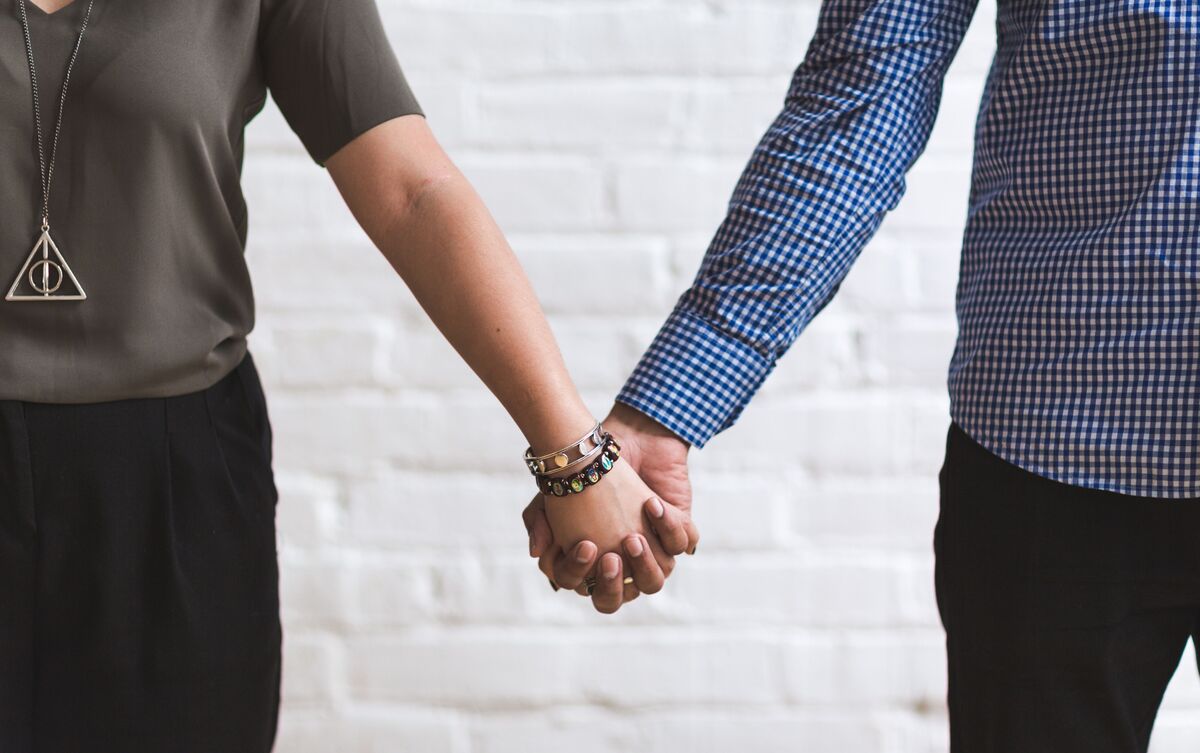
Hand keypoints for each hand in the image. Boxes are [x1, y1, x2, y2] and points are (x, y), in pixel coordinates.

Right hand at [522, 402, 698, 612]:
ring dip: (645, 564)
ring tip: (633, 537)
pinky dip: (669, 528)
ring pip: (655, 580)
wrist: (626, 435)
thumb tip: (536, 553)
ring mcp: (654, 550)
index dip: (584, 575)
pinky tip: (652, 505)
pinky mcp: (678, 530)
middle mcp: (625, 563)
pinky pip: (682, 544)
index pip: (589, 588)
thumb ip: (539, 522)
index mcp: (595, 563)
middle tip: (611, 558)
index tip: (586, 546)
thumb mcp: (554, 495)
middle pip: (620, 597)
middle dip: (615, 584)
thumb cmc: (588, 469)